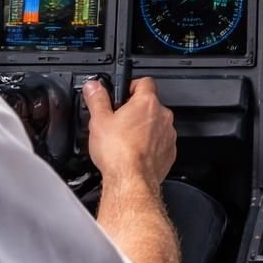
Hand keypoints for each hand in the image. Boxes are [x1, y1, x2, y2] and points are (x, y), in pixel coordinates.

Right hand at [84, 77, 175, 191]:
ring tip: (125, 138)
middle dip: (135, 110)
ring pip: (156, 124)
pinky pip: (160, 142)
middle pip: (150, 104)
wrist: (131, 180)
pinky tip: (134, 151)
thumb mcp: (99, 121)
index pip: (144, 82)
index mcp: (146, 103)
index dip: (131, 85)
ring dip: (144, 127)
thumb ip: (97, 99)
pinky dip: (150, 144)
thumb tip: (93, 86)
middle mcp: (162, 116)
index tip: (122, 93)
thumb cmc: (118, 153)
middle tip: (118, 120)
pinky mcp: (169, 152)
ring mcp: (168, 134)